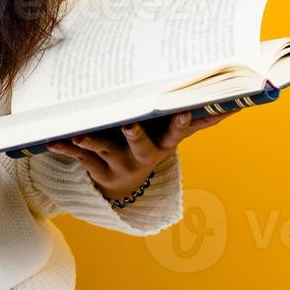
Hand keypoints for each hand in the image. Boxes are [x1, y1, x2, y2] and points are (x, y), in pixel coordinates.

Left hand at [46, 111, 233, 202]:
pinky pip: (79, 158)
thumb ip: (203, 119)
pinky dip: (65, 148)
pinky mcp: (96, 168)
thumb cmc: (153, 144)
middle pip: (140, 144)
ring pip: (105, 150)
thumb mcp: (175, 134)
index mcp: (164, 143)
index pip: (176, 132)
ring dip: (93, 141)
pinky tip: (51, 141)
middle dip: (134, 134)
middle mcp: (143, 155)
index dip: (181, 122)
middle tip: (129, 124)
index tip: (187, 109)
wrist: (125, 187)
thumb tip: (238, 102)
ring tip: (81, 133)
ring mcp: (118, 164)